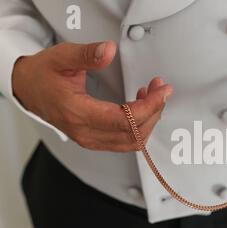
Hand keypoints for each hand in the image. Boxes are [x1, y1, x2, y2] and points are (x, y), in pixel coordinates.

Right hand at [12, 41, 172, 151]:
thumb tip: (108, 51)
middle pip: (134, 134)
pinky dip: (139, 126)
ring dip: (149, 120)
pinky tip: (140, 106)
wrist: (28, 88)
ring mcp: (90, 139)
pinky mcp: (95, 139)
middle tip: (160, 90)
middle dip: (154, 112)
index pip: (125, 120)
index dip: (149, 107)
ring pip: (132, 141)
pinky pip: (125, 140)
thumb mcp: (62, 57)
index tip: (161, 91)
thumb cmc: (43, 75)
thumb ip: (87, 55)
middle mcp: (86, 132)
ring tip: (152, 96)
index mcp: (78, 113)